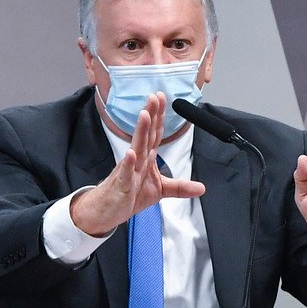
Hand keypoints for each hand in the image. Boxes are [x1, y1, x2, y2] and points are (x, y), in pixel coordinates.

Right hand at [69, 92, 204, 235]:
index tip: (162, 97)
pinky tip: (130, 153)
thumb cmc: (129, 195)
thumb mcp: (159, 191)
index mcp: (146, 158)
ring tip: (145, 115)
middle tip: (154, 97)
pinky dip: (127, 164)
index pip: (155, 133)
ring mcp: (128, 171)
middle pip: (146, 134)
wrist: (106, 211)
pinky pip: (125, 174)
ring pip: (136, 148)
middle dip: (151, 115)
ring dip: (141, 131)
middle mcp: (137, 160)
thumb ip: (180, 187)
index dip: (159, 116)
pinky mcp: (122, 186)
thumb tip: (201, 188)